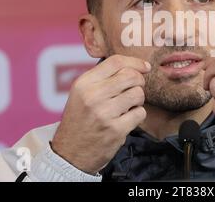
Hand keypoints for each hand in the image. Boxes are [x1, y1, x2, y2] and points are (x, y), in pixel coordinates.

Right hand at [51, 55, 149, 173]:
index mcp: (84, 83)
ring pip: (138, 94)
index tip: (145, 67)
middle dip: (139, 82)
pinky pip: (140, 113)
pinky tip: (126, 119)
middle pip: (131, 76)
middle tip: (135, 89)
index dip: (135, 62)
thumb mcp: (82, 93)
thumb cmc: (80, 120)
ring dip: (138, 100)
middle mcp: (93, 96)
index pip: (116, 62)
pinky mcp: (116, 130)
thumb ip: (103, 78)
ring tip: (127, 107)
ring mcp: (105, 113)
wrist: (69, 153)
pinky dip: (137, 115)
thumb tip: (134, 67)